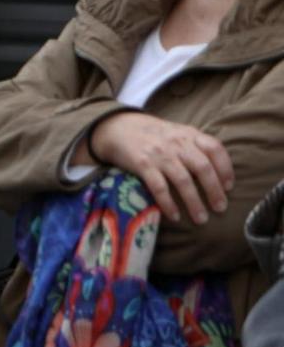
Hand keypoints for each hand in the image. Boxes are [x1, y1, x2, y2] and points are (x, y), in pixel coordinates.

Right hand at [84, 112, 232, 224]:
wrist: (117, 128)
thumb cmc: (151, 134)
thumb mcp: (177, 133)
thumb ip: (194, 145)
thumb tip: (215, 169)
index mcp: (189, 134)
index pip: (215, 150)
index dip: (226, 169)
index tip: (229, 187)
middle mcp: (177, 143)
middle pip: (203, 168)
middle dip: (214, 191)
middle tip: (220, 208)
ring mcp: (160, 154)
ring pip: (183, 181)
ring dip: (194, 202)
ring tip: (201, 219)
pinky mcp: (143, 165)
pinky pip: (159, 188)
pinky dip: (168, 203)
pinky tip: (175, 216)